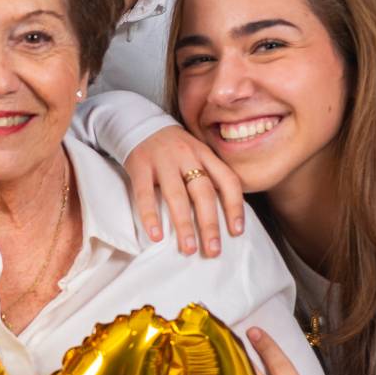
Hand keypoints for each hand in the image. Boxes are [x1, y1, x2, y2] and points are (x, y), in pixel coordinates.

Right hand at [121, 126, 243, 256]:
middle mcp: (187, 156)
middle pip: (204, 192)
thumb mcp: (196, 153)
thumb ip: (209, 175)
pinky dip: (150, 216)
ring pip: (177, 196)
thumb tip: (225, 216)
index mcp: (205, 154)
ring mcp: (163, 161)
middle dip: (210, 224)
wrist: (139, 123)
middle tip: (213, 251)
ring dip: (184, 225)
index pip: (227, 180)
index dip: (235, 207)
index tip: (236, 232)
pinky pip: (145, 194)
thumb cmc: (173, 148)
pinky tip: (156, 236)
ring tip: (189, 249)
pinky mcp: (140, 166)